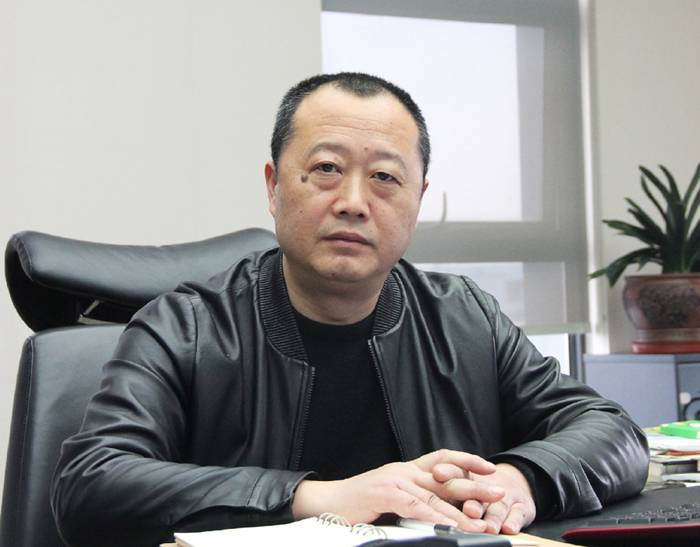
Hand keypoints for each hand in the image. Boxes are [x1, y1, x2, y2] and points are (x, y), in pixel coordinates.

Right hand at [292, 449, 502, 529]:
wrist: (327, 502)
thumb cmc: (359, 504)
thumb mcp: (392, 497)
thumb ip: (415, 500)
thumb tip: (442, 511)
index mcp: (407, 469)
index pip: (443, 458)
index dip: (467, 461)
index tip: (489, 468)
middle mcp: (404, 471)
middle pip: (446, 476)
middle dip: (475, 485)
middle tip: (499, 492)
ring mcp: (394, 481)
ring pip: (435, 496)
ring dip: (461, 511)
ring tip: (481, 522)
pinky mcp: (384, 494)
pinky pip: (415, 507)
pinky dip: (434, 518)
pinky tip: (448, 526)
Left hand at [433, 462, 535, 533]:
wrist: (511, 487)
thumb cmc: (476, 490)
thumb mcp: (461, 485)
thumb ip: (441, 491)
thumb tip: (415, 502)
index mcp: (466, 476)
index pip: (456, 469)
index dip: (447, 470)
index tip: (437, 472)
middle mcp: (485, 484)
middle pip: (477, 488)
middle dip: (471, 494)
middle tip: (466, 507)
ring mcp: (504, 495)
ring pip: (497, 505)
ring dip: (492, 516)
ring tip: (487, 526)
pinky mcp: (521, 506)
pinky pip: (518, 514)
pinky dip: (514, 521)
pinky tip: (509, 528)